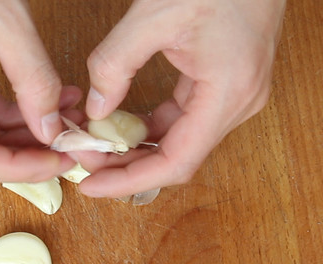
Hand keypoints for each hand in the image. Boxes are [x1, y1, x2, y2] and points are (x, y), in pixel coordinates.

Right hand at [0, 0, 79, 181]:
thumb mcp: (10, 24)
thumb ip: (36, 83)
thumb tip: (53, 131)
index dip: (14, 169)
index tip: (54, 163)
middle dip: (22, 153)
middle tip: (67, 147)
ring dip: (18, 135)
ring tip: (64, 121)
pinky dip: (6, 114)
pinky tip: (43, 104)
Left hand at [75, 0, 285, 197]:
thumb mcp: (153, 15)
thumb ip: (115, 64)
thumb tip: (97, 108)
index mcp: (228, 93)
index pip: (176, 162)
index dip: (131, 181)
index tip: (93, 187)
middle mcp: (239, 103)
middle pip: (177, 157)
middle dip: (126, 165)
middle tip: (83, 158)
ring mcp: (237, 95)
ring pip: (182, 141)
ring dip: (138, 147)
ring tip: (96, 144)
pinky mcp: (228, 84)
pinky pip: (187, 119)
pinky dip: (153, 127)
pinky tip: (123, 126)